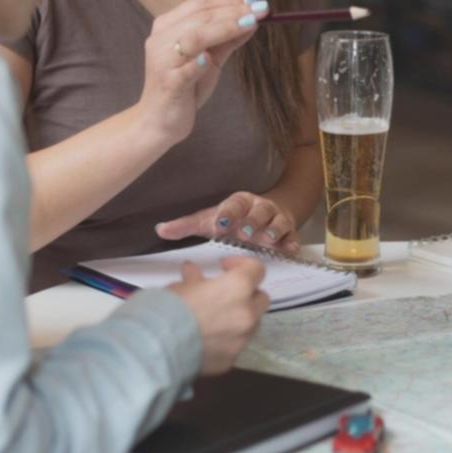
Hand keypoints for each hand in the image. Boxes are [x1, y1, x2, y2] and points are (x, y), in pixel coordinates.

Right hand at [135, 0, 267, 146]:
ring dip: (224, 29)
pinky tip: (209, 59)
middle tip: (261, 11)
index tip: (255, 2)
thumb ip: (227, 40)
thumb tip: (253, 20)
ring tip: (249, 23)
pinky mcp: (168, 85)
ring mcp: (162, 62)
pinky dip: (197, 64)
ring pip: (194, 38)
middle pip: (200, 17)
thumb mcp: (210, 59)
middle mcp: (161, 39)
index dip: (230, 0)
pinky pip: (184, 72)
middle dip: (234, 12)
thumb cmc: (185, 87)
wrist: (159, 122)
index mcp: (168, 26)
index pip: (201, 3)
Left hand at [156, 192, 300, 254]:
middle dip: (252, 221)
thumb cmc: (234, 219)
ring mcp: (276, 219)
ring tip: (267, 240)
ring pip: (278, 222)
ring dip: (273, 230)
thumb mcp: (210, 220)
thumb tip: (159, 229)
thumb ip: (186, 225)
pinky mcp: (289, 232)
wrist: (269, 212)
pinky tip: (290, 250)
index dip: (228, 214)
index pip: (234, 204)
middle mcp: (260, 207)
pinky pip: (292, 236)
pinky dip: (292, 242)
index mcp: (239, 202)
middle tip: (244, 234)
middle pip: (258, 211)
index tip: (220, 224)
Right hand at [166, 255, 268, 374]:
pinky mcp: (231, 360)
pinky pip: (235, 344)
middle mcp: (247, 314)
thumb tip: (193, 274)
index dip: (241, 264)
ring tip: (215, 317)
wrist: (157, 347)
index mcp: (238, 288)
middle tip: (225, 294)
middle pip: (261, 298)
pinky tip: (206, 339)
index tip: (224, 266)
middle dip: (247, 294)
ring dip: (239, 317)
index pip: (256, 269)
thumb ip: (195, 279)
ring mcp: (242, 339)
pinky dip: (226, 339)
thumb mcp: (180, 286)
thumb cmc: (169, 308)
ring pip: (252, 323)